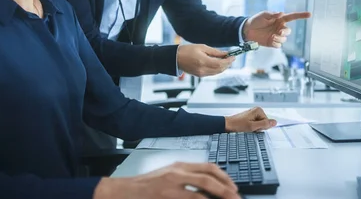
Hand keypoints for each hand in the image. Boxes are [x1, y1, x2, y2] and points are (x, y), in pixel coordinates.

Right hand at [94, 162, 240, 198]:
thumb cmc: (146, 186)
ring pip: (203, 189)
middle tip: (236, 197)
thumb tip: (208, 188)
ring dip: (219, 196)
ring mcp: (172, 184)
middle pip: (209, 176)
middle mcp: (178, 172)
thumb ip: (186, 178)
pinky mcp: (167, 195)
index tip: (233, 187)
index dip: (224, 176)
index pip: (208, 166)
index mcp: (180, 165)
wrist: (124, 191)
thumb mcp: (168, 176)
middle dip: (226, 187)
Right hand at [177, 44, 234, 76]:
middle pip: (220, 69)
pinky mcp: (200, 75)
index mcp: (203, 62)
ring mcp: (201, 74)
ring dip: (223, 67)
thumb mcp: (202, 47)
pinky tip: (218, 63)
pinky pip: (212, 73)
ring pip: (217, 72)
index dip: (228, 61)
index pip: (220, 64)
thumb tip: (225, 53)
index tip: (233, 56)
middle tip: (231, 57)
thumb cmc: (187, 50)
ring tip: (226, 59)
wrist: (175, 58)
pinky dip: (217, 69)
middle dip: (227, 64)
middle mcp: (203, 70)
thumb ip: (215, 52)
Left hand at [225, 107, 276, 132]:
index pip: (267, 122)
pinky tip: (245, 128)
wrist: (226, 126)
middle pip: (264, 123)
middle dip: (257, 128)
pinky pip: (254, 126)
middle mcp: (256, 111)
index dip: (261, 127)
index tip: (253, 127)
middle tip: (249, 128)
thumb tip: (275, 122)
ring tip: (246, 128)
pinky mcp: (249, 119)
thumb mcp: (252, 127)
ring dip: (254, 129)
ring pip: (259, 126)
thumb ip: (264, 124)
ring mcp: (253, 115)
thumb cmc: (237, 125)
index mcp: (258, 110)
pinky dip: (251, 129)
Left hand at [243, 11, 310, 47]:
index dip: (301, 16)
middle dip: (285, 32)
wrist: (247, 30)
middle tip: (279, 31)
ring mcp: (276, 35)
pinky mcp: (272, 42)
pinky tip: (270, 40)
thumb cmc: (256, 20)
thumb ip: (273, 14)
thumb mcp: (264, 15)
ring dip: (279, 38)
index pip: (292, 17)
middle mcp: (279, 27)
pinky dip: (276, 43)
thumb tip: (281, 13)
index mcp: (279, 19)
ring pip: (284, 39)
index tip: (309, 14)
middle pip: (288, 31)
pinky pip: (278, 45)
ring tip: (272, 36)